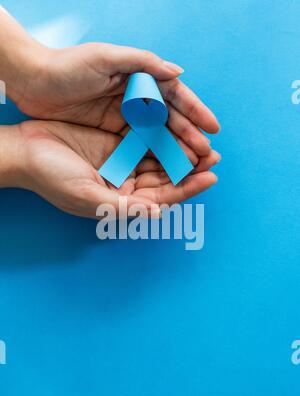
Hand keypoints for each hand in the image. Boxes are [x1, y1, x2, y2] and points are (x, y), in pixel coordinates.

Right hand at [2, 120, 218, 218]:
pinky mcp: (115, 141)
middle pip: (166, 178)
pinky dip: (162, 134)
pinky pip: (144, 138)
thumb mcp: (87, 197)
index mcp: (121, 202)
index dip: (187, 189)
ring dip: (180, 151)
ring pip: (159, 158)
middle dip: (190, 169)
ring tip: (204, 142)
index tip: (210, 177)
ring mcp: (121, 162)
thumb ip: (123, 207)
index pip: (162, 198)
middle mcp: (126, 184)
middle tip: (213, 156)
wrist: (26, 150)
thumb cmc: (52, 178)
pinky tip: (178, 127)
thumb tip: (156, 215)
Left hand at [16, 42, 219, 174]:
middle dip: (190, 136)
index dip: (195, 111)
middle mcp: (135, 98)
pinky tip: (166, 167)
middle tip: (208, 154)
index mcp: (138, 77)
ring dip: (176, 149)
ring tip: (193, 164)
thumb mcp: (105, 57)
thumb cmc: (68, 67)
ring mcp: (123, 117)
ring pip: (157, 135)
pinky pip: (138, 146)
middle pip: (170, 119)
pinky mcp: (111, 133)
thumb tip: (178, 72)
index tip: (213, 128)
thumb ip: (142, 63)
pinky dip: (153, 156)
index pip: (174, 96)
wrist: (33, 83)